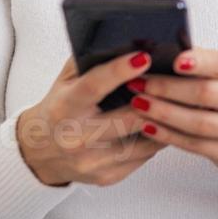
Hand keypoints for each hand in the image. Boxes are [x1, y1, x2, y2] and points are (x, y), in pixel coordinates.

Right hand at [15, 52, 164, 186]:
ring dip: (163, 120)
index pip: (93, 86)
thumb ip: (90, 61)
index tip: (143, 56)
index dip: (119, 71)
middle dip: (155, 99)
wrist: (40, 152)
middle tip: (176, 82)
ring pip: (144, 140)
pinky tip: (163, 124)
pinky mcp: (107, 176)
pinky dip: (156, 138)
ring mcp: (93, 161)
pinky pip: (144, 156)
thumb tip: (127, 42)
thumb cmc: (59, 108)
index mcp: (64, 108)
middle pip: (129, 118)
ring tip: (176, 102)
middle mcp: (76, 137)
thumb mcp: (66, 81)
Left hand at [125, 47, 217, 179]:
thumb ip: (201, 60)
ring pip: (199, 122)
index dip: (200, 62)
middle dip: (169, 88)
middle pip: (208, 94)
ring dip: (164, 113)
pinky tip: (148, 126)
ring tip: (139, 103)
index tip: (174, 60)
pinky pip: (194, 145)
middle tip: (140, 83)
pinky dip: (168, 135)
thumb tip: (169, 42)